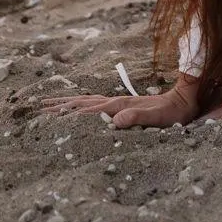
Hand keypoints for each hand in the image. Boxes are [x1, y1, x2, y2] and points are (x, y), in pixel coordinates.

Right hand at [39, 77, 200, 128]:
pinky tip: (76, 108)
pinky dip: (81, 105)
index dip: (66, 114)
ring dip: (67, 103)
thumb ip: (138, 117)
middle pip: (81, 103)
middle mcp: (115, 101)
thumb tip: (116, 121)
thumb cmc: (172, 113)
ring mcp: (118, 102)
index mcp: (119, 106)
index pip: (86, 110)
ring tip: (48, 105)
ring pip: (86, 102)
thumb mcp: (157, 118)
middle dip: (59, 106)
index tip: (45, 116)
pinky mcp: (123, 105)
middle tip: (37, 109)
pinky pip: (95, 104)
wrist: (184, 100)